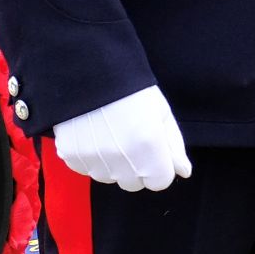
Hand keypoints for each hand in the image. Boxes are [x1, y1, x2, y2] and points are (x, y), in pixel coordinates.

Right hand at [53, 85, 191, 192]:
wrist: (88, 69)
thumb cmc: (130, 89)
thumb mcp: (161, 112)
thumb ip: (174, 146)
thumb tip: (183, 172)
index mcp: (148, 146)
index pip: (160, 182)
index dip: (160, 167)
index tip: (154, 150)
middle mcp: (121, 158)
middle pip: (133, 184)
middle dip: (136, 168)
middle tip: (131, 139)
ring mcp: (93, 159)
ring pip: (109, 178)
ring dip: (113, 164)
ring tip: (110, 133)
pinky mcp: (71, 156)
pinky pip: (86, 169)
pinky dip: (91, 158)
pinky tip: (93, 134)